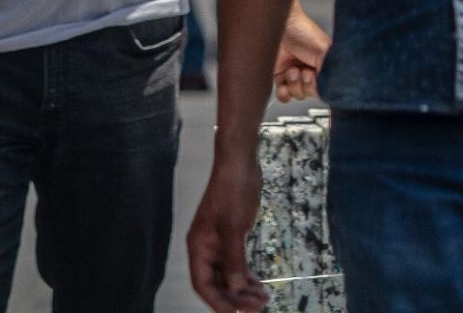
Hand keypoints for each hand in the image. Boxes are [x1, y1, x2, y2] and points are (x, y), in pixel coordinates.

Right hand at [188, 152, 270, 311]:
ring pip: (229, 274)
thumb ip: (235, 260)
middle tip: (258, 307)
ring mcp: (219, 243)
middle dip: (236, 297)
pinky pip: (237, 263)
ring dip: (244, 288)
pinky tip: (260, 284)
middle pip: (217, 283)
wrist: (240, 164)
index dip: (217, 302)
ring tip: (264, 298)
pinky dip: (248, 275)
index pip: (203, 284)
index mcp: (198, 247)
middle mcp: (206, 248)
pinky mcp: (232, 236)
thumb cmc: (232, 191)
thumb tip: (236, 289)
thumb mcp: (234, 228)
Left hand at [272, 9, 329, 103]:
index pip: (325, 87)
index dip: (317, 86)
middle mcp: (311, 71)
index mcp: (325, 66)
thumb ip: (331, 67)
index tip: (313, 74)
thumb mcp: (324, 49)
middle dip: (305, 85)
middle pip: (310, 93)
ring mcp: (296, 75)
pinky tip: (283, 82)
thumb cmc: (303, 31)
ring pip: (298, 95)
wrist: (282, 25)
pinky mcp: (280, 77)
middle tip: (302, 71)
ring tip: (291, 70)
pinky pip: (284, 96)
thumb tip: (337, 84)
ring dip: (293, 86)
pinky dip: (283, 93)